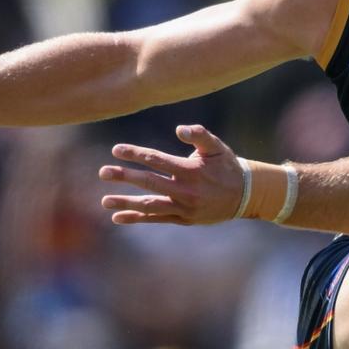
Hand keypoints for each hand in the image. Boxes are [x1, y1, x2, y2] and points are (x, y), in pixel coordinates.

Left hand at [98, 124, 244, 225]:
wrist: (245, 196)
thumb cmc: (227, 166)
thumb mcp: (217, 147)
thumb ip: (199, 134)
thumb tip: (179, 129)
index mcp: (191, 170)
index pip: (157, 160)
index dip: (135, 154)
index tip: (116, 150)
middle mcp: (186, 191)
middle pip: (149, 183)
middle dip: (124, 177)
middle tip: (103, 172)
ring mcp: (184, 208)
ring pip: (150, 206)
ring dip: (126, 203)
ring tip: (104, 201)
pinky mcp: (184, 219)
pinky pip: (157, 219)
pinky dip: (137, 218)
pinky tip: (118, 218)